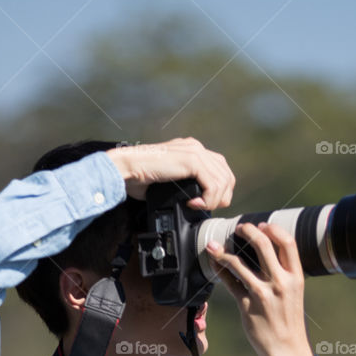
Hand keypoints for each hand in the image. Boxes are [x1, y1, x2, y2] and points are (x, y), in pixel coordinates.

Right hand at [105, 137, 234, 210]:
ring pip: (222, 181)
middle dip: (221, 197)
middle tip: (206, 208)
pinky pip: (212, 185)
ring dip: (213, 201)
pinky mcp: (191, 160)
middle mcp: (196, 147)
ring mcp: (195, 151)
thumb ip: (188, 184)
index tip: (205, 205)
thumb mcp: (171, 180)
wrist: (127, 169)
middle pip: (227, 175)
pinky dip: (207, 199)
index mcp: (193, 150)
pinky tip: (193, 203)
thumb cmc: (141, 177)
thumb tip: (199, 201)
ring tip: (197, 206)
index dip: (219, 191)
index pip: (221, 170)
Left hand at [207, 221, 316, 355]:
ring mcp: (262, 294)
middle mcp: (280, 283)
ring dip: (222, 251)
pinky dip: (219, 269)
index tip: (262, 224)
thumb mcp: (294, 294)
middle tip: (239, 228)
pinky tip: (214, 264)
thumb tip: (267, 252)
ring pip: (239, 263)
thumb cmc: (289, 321)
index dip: (273, 228)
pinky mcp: (247, 306)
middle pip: (263, 245)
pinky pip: (229, 282)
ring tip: (214, 245)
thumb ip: (283, 273)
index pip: (288, 242)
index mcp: (296, 278)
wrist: (287, 350)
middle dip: (247, 231)